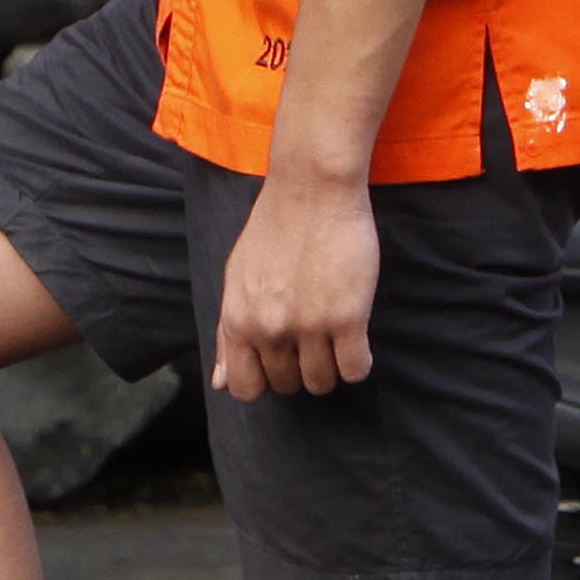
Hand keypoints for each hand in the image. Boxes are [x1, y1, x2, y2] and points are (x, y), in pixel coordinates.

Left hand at [211, 169, 380, 399]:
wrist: (312, 190)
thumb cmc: (273, 229)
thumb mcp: (237, 280)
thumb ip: (228, 334)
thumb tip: (221, 383)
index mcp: (238, 321)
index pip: (246, 388)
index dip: (266, 381)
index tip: (281, 362)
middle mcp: (270, 328)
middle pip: (287, 385)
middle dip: (300, 370)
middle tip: (312, 340)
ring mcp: (310, 325)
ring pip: (322, 382)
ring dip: (331, 368)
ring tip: (335, 340)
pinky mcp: (349, 317)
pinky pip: (356, 369)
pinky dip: (359, 363)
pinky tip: (357, 340)